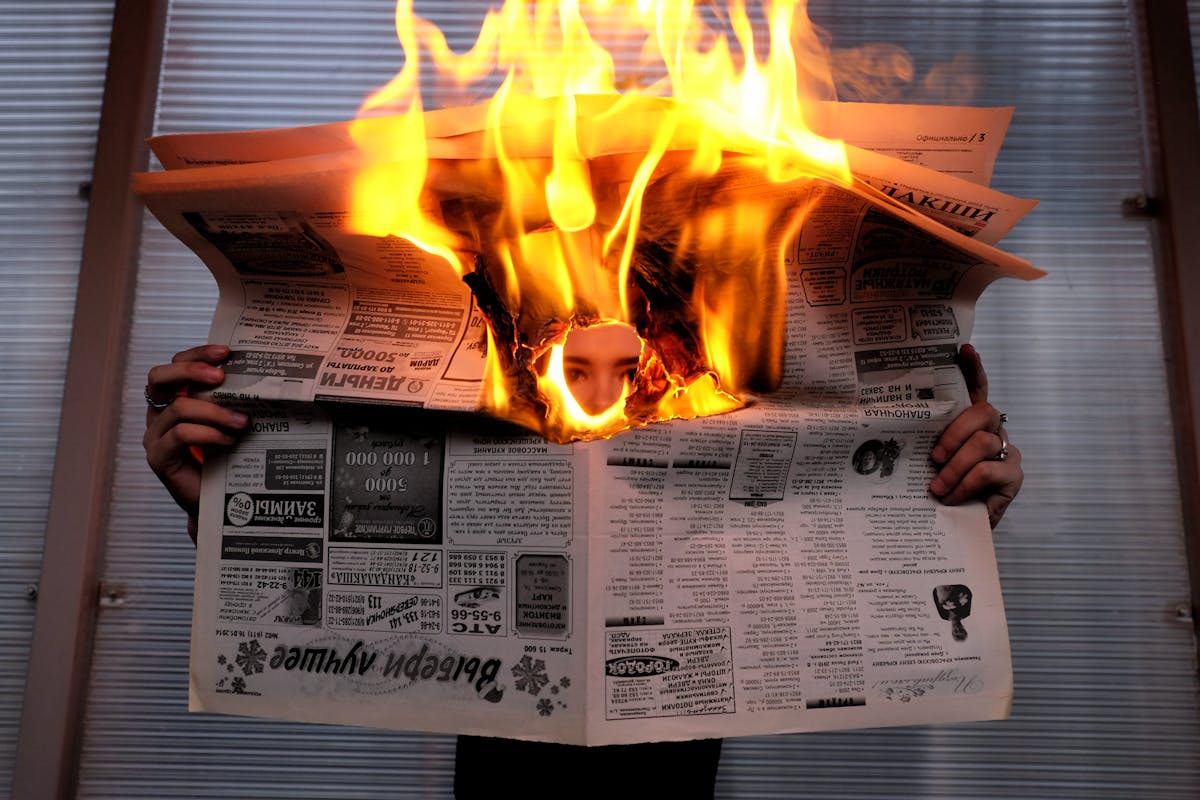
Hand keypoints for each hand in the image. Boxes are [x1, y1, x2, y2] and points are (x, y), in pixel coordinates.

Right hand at [143, 344, 248, 540]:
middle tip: (221, 376)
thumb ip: (235, 400)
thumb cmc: (227, 457)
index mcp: (174, 398)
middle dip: (192, 371)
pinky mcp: (159, 458)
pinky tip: (229, 441)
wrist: (222, 502)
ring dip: (214, 411)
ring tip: (242, 421)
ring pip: (178, 408)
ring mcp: (155, 436)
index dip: (197, 354)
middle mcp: (159, 414)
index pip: (176, 364)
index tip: (226, 352)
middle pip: (159, 377)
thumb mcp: (231, 421)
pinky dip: (208, 434)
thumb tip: (265, 376)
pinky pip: (180, 435)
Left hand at [928, 343, 1022, 527]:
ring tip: (936, 488)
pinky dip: (965, 485)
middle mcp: (993, 430)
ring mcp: (1007, 451)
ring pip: (982, 444)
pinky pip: (987, 471)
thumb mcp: (928, 462)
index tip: (964, 349)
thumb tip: (888, 425)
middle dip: (954, 432)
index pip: (976, 388)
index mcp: (971, 422)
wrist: (957, 527)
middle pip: (983, 412)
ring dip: (954, 467)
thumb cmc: (941, 487)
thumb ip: (923, 441)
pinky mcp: (1014, 475)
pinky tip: (951, 498)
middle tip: (933, 456)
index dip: (973, 368)